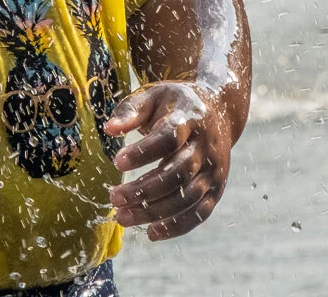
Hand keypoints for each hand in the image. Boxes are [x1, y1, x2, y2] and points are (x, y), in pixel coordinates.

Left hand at [105, 81, 234, 240]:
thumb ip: (130, 111)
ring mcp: (215, 170)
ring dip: (154, 212)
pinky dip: (177, 226)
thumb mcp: (153, 96)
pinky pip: (199, 213)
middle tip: (113, 197)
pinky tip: (151, 232)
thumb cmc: (175, 104)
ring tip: (122, 217)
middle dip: (144, 189)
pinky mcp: (217, 189)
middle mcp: (207, 146)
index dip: (144, 152)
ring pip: (187, 197)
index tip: (116, 161)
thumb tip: (109, 129)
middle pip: (177, 173)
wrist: (218, 110)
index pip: (169, 137)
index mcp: (191, 117)